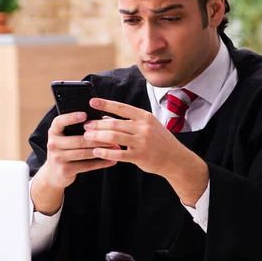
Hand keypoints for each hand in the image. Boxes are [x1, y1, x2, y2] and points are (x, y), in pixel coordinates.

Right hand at [31, 110, 119, 214]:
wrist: (53, 174)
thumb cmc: (65, 150)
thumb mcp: (65, 138)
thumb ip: (76, 129)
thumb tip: (101, 119)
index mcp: (53, 132)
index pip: (60, 122)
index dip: (72, 118)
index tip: (85, 114)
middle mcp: (53, 144)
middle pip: (78, 140)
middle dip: (98, 138)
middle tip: (114, 135)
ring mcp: (58, 158)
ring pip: (84, 153)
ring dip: (102, 150)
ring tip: (116, 147)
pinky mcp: (65, 170)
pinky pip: (86, 166)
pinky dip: (101, 163)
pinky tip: (112, 160)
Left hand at [84, 98, 208, 205]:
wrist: (175, 159)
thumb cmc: (160, 141)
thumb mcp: (148, 126)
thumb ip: (128, 121)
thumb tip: (106, 117)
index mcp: (145, 117)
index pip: (122, 107)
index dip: (106, 104)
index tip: (92, 102)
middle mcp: (144, 128)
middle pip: (114, 123)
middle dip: (97, 124)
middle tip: (85, 125)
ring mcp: (142, 142)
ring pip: (114, 137)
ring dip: (98, 137)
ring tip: (87, 136)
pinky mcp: (140, 157)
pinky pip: (119, 154)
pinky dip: (105, 152)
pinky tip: (96, 152)